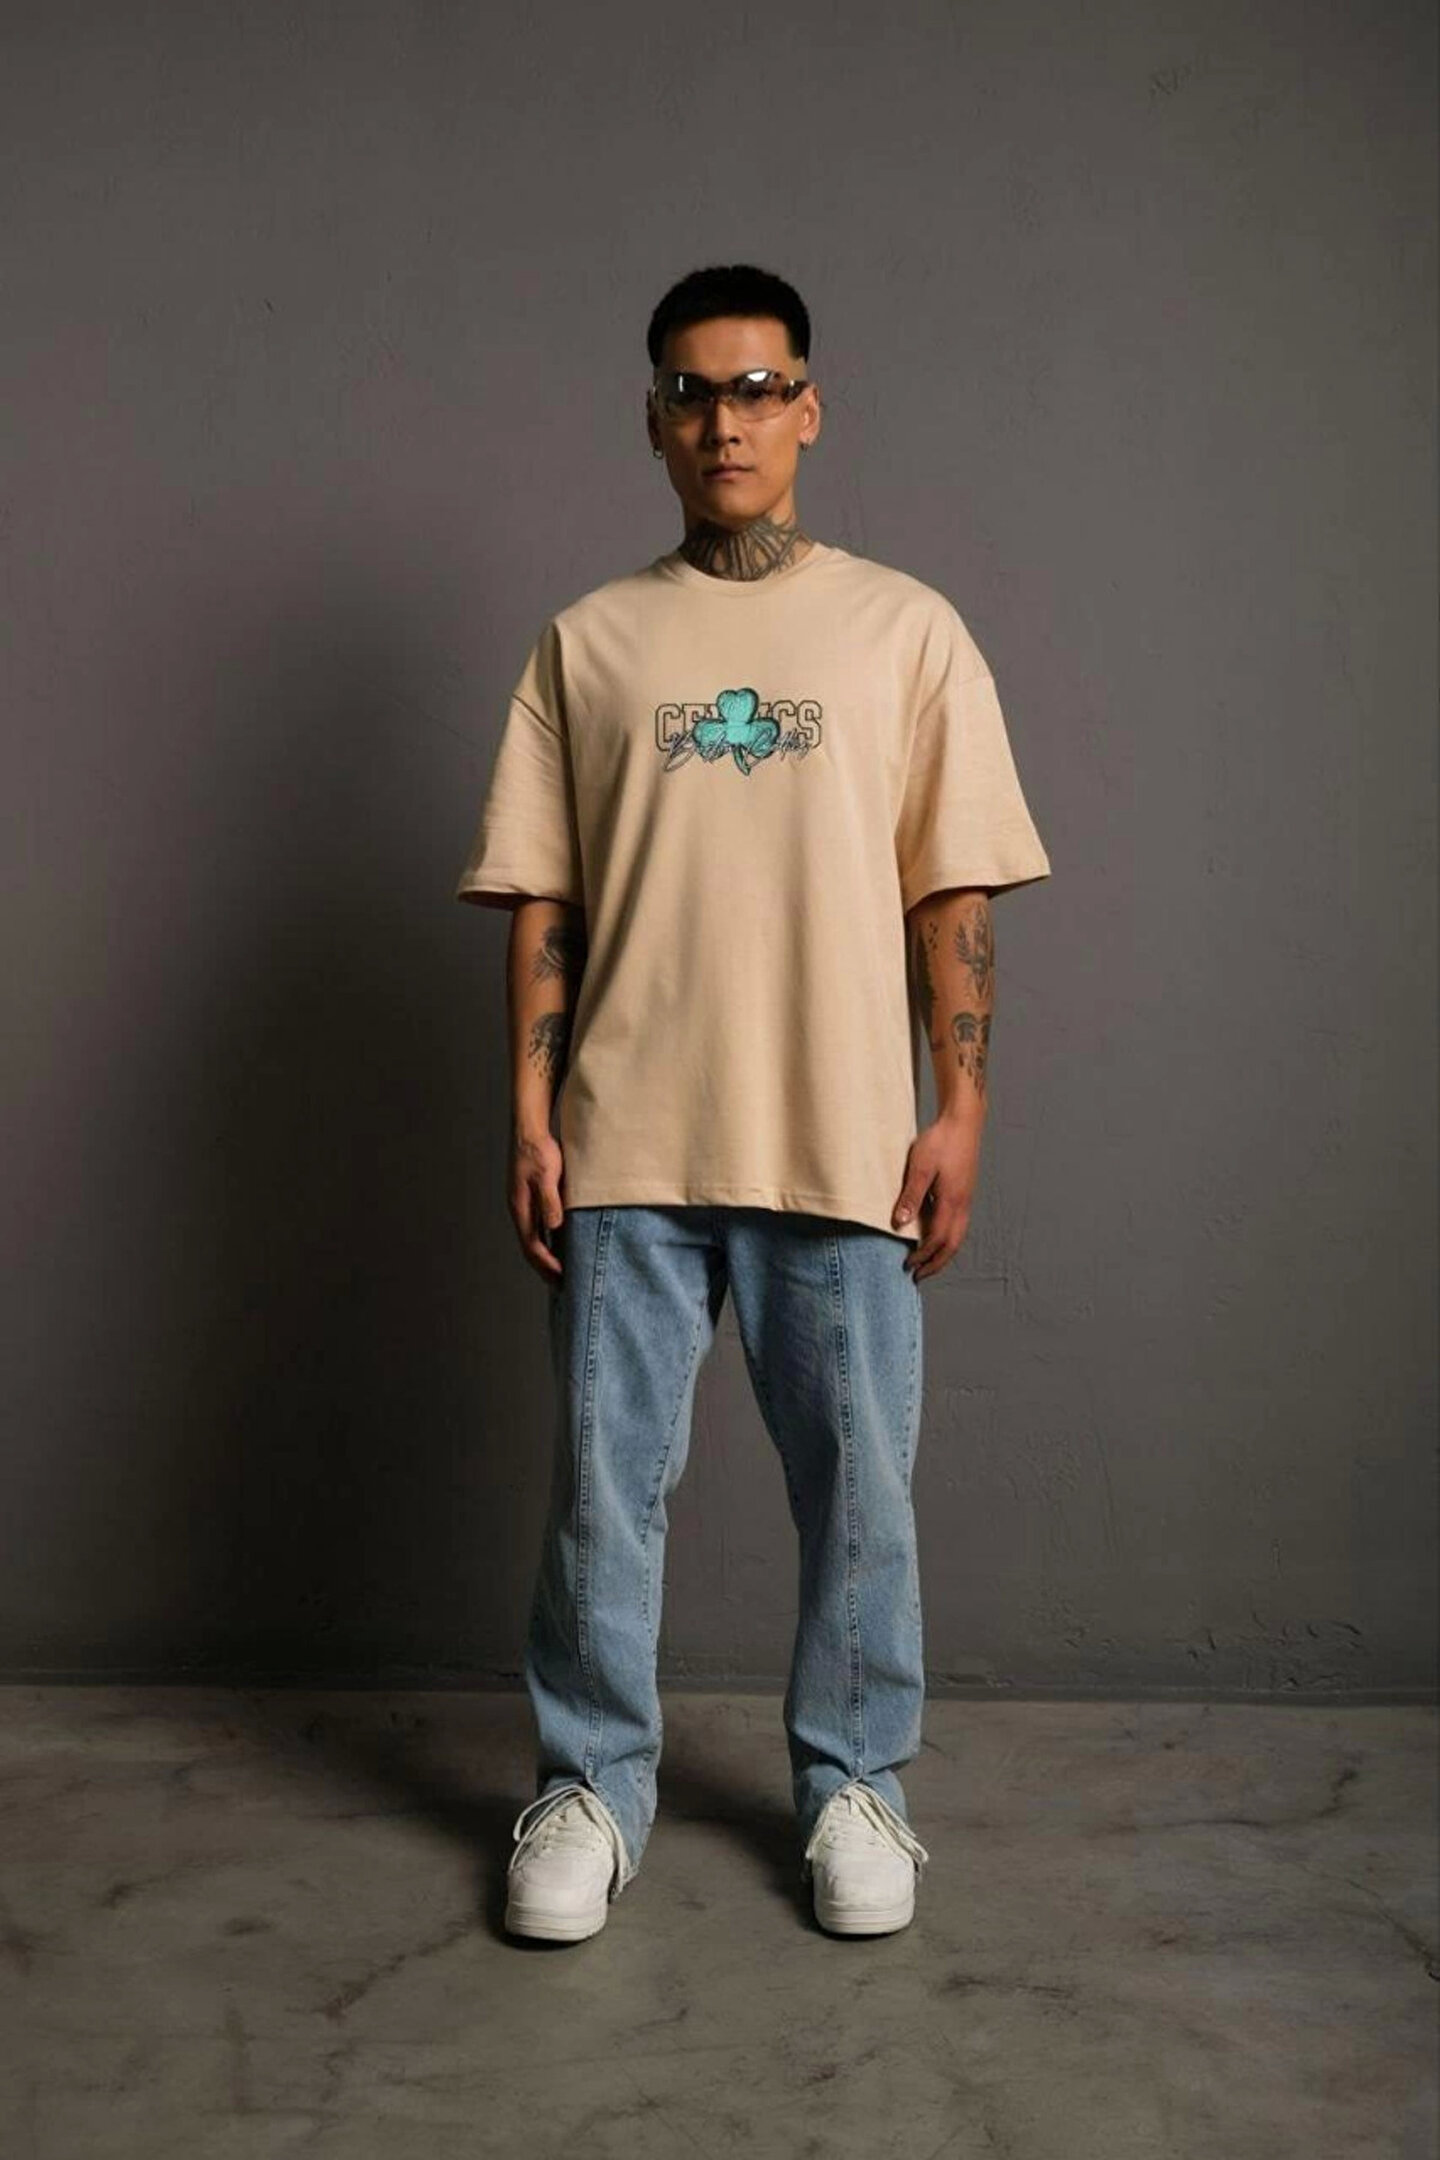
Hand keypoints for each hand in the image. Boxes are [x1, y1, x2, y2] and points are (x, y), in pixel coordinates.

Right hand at [509, 1126, 565, 1286]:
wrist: (529, 1131)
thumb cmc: (538, 1151)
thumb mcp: (547, 1175)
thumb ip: (550, 1200)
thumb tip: (554, 1226)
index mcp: (521, 1208)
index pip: (532, 1246)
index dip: (547, 1264)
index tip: (562, 1277)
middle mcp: (520, 1211)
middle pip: (530, 1247)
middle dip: (544, 1267)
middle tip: (561, 1285)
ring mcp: (523, 1206)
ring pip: (533, 1238)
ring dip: (545, 1256)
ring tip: (560, 1271)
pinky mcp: (530, 1199)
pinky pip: (537, 1227)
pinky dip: (546, 1241)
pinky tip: (558, 1244)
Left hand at [892, 1114, 981, 1281]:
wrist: (963, 1121)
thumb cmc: (941, 1140)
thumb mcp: (920, 1167)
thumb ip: (911, 1196)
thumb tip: (900, 1224)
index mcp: (952, 1201)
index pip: (938, 1240)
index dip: (923, 1256)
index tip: (908, 1266)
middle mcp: (963, 1204)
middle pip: (952, 1245)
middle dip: (936, 1263)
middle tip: (919, 1276)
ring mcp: (966, 1198)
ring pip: (958, 1236)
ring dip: (943, 1252)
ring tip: (928, 1262)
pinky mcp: (965, 1191)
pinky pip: (959, 1224)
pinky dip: (948, 1238)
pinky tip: (936, 1235)